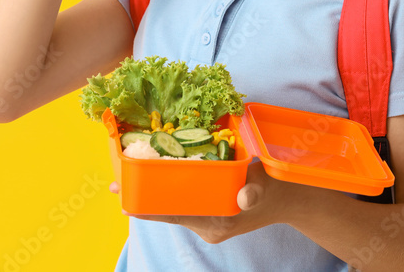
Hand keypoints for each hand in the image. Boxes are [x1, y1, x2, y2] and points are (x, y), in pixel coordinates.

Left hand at [108, 161, 297, 243]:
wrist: (287, 199)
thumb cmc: (274, 189)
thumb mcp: (264, 187)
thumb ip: (253, 192)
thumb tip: (244, 195)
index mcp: (216, 222)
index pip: (175, 215)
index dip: (149, 207)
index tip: (125, 200)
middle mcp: (208, 225)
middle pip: (168, 211)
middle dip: (143, 198)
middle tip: (116, 185)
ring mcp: (207, 221)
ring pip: (173, 207)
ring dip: (152, 194)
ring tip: (126, 181)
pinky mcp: (209, 214)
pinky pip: (184, 204)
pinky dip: (168, 192)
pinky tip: (154, 179)